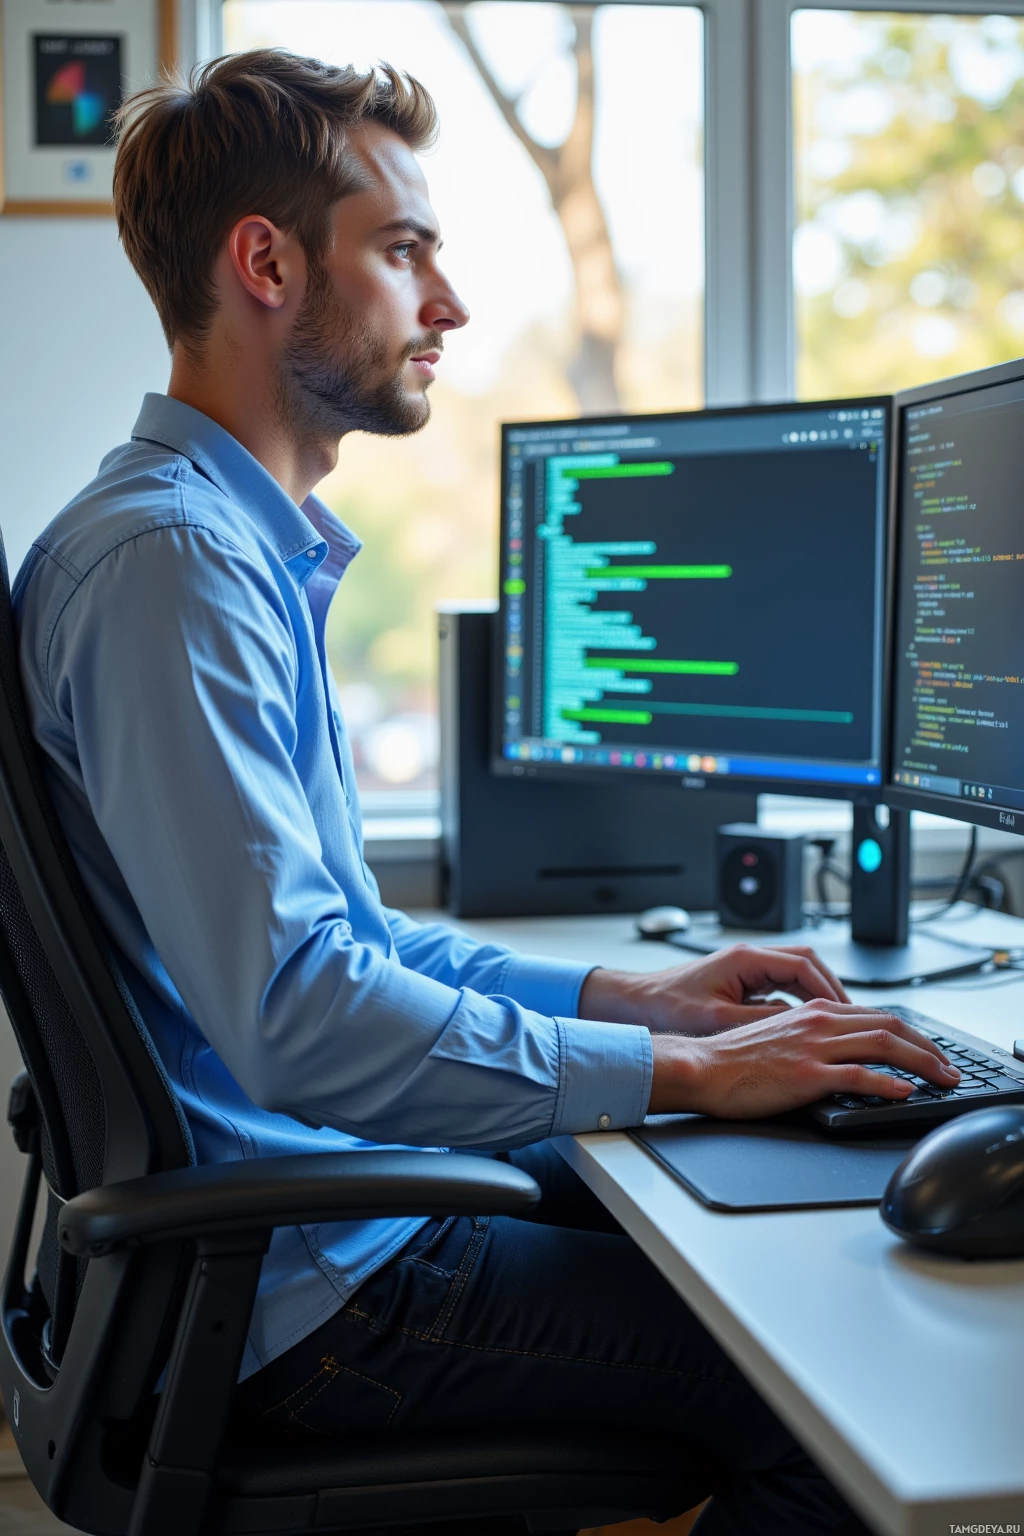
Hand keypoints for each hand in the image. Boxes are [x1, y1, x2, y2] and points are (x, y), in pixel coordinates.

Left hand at [578, 943, 850, 1036]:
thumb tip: (796, 1027)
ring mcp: (745, 969)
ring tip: (837, 1023)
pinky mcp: (740, 983)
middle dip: (831, 989)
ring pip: (796, 975)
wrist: (634, 1005)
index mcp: (745, 959)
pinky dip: (799, 1002)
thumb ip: (759, 1022)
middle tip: (853, 1017)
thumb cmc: (666, 1008)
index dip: (830, 988)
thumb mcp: (717, 1021)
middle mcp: (748, 958)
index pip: (804, 964)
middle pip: (806, 964)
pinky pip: (781, 987)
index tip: (847, 1011)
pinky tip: (807, 1026)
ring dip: (817, 996)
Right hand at [647, 1001, 959, 1118]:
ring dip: (922, 1063)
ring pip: (883, 1045)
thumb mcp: (779, 1036)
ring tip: (942, 1080)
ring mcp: (813, 1047)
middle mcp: (817, 1022)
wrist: (700, 1067)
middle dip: (929, 1048)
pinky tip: (904, 1092)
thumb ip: (813, 1038)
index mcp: (812, 1012)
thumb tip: (845, 1053)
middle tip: (950, 1069)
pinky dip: (887, 1084)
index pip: (877, 1016)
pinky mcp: (806, 1074)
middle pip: (890, 1025)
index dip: (912, 1034)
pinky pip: (857, 1076)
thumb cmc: (733, 1059)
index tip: (931, 1053)